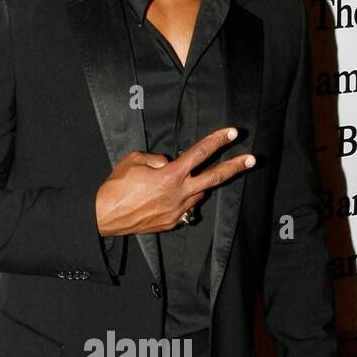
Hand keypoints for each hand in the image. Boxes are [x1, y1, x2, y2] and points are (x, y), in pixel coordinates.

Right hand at [95, 126, 255, 235]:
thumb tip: (169, 163)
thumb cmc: (116, 186)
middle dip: (235, 167)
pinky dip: (185, 199)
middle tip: (252, 159)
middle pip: (214, 178)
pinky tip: (173, 197)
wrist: (104, 217)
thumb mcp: (134, 160)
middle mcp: (179, 193)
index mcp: (171, 175)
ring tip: (184, 180)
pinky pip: (186, 207)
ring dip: (199, 184)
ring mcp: (177, 210)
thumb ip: (157, 158)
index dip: (218, 141)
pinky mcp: (172, 222)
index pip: (200, 153)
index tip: (233, 133)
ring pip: (199, 193)